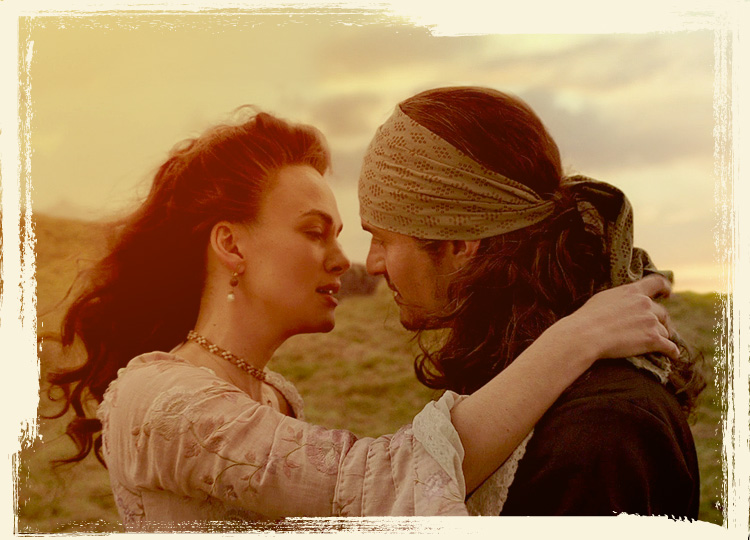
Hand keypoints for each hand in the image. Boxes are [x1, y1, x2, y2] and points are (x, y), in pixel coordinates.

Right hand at [553, 274, 679, 364]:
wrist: (586, 335)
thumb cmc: (588, 317)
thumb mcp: (603, 298)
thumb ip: (619, 298)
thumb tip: (622, 302)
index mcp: (632, 291)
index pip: (656, 282)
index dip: (665, 287)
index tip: (667, 293)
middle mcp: (645, 304)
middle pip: (662, 312)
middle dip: (661, 321)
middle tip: (656, 328)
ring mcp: (650, 321)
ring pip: (665, 331)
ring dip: (661, 337)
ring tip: (656, 345)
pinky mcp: (653, 339)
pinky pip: (669, 347)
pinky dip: (672, 352)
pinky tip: (672, 355)